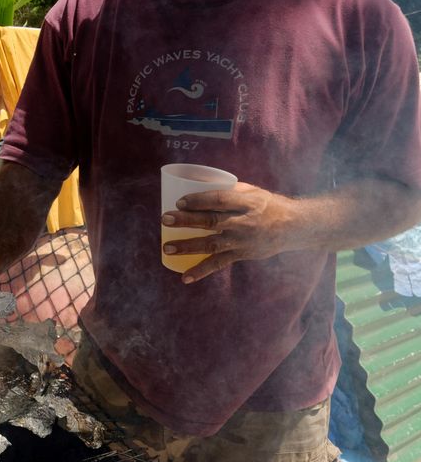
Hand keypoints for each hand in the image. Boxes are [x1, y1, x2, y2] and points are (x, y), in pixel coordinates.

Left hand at [160, 182, 299, 281]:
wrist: (295, 227)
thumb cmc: (269, 205)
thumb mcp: (253, 192)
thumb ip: (230, 190)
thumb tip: (200, 184)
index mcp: (248, 203)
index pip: (220, 200)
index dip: (199, 200)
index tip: (179, 201)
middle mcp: (245, 222)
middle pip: (212, 221)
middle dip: (187, 220)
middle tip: (165, 219)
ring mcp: (243, 241)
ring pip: (212, 244)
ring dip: (187, 246)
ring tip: (166, 248)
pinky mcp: (242, 255)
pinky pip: (219, 264)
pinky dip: (201, 271)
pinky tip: (184, 277)